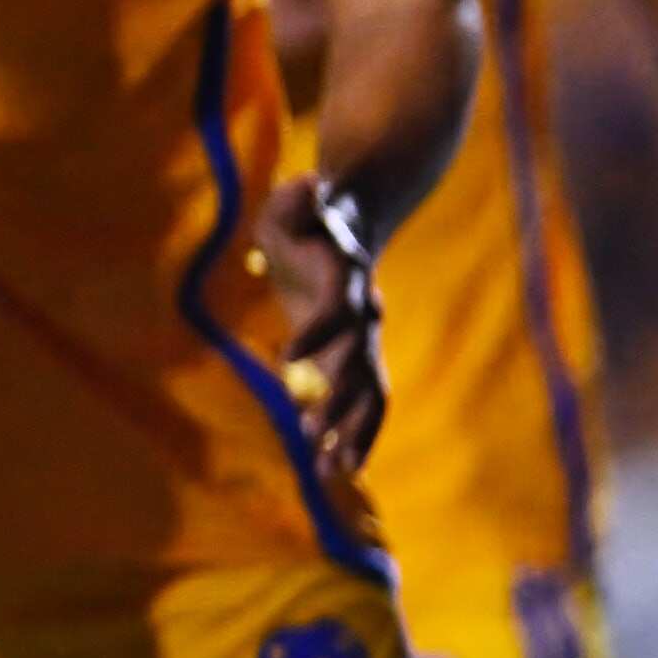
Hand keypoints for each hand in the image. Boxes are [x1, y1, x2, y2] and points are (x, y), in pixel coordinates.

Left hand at [255, 176, 385, 478]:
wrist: (348, 224)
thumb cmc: (311, 212)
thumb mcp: (296, 200)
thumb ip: (302, 200)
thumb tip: (311, 187)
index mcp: (344, 278)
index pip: (334, 313)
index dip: (315, 334)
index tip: (287, 360)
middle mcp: (362, 316)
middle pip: (359, 366)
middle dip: (339, 402)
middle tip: (313, 435)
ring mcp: (362, 340)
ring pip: (370, 395)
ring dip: (352, 433)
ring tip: (331, 471)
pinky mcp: (352, 356)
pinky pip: (362, 402)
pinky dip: (351, 433)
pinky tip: (333, 467)